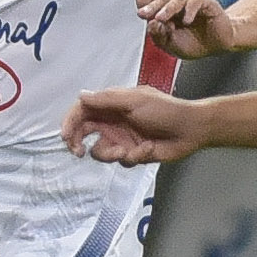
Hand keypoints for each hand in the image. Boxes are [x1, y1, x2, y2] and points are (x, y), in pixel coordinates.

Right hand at [62, 86, 210, 165]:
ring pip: (100, 151)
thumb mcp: (134, 101)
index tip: (66, 136)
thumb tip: (80, 95)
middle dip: (78, 143)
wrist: (190, 130)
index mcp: (111, 105)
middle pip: (84, 132)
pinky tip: (148, 149)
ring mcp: (121, 138)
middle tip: (78, 152)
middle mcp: (113, 121)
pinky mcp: (132, 153)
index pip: (82, 111)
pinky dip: (133, 156)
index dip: (70, 122)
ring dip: (111, 153)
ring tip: (127, 151)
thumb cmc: (164, 110)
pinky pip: (121, 161)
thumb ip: (105, 99)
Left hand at [137, 0, 237, 59]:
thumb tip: (151, 25)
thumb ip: (159, 36)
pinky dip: (189, 11)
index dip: (144, 0)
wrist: (217, 46)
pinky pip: (196, 1)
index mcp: (164, 9)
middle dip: (151, 7)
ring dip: (167, 9)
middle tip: (144, 14)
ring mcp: (191, 1)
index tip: (142, 14)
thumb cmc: (194, 42)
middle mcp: (176, 2)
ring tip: (161, 18)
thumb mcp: (171, 44)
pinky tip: (186, 21)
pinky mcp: (206, 3)